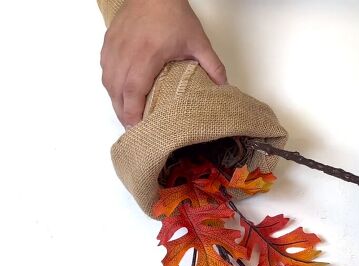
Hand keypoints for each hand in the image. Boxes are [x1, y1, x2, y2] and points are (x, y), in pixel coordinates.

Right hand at [100, 0, 226, 126]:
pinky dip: (111, 84)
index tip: (137, 129)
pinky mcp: (109, 42)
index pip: (134, 91)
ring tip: (127, 115)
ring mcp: (115, 47)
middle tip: (133, 129)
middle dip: (123, 113)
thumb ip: (212, 65)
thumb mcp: (198, 41)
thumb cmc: (173, 14)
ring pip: (108, 82)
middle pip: (117, 92)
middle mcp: (126, 53)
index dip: (132, 113)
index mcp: (147, 55)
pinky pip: (105, 69)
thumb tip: (223, 86)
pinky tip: (120, 92)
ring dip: (116, 101)